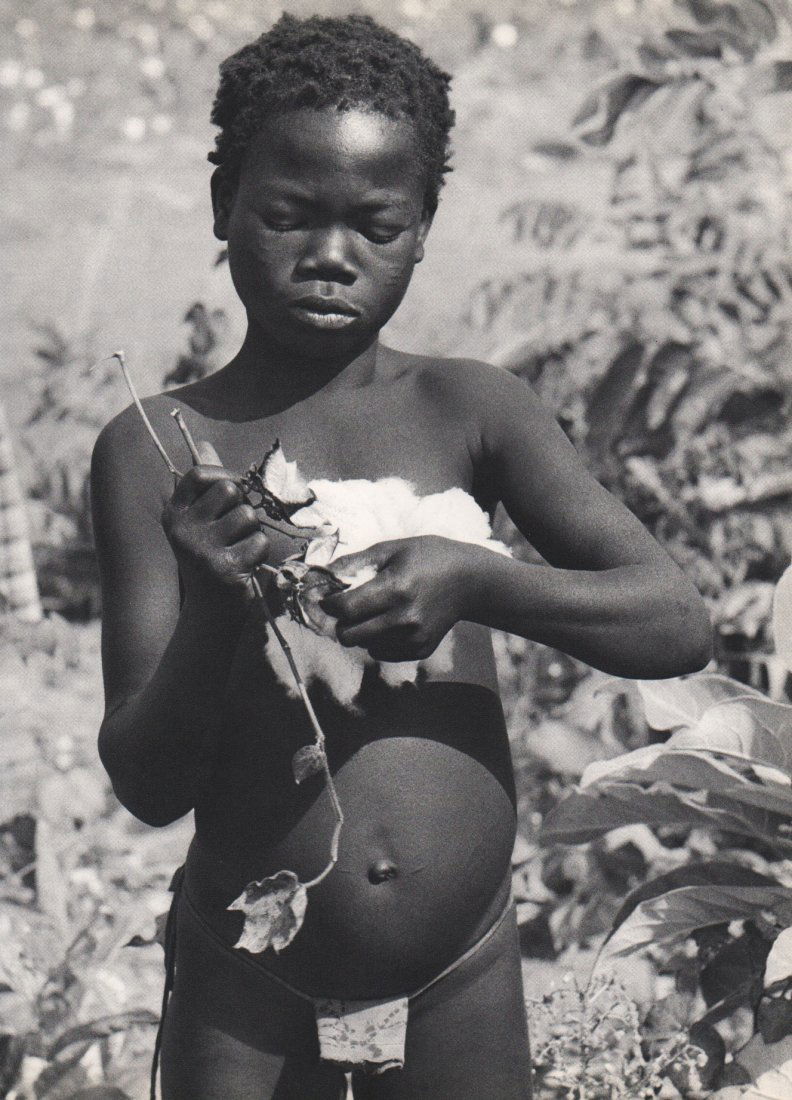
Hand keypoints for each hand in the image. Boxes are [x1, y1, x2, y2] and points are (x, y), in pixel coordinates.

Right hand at [161, 441, 268, 600]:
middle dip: (243, 505)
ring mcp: (202, 550)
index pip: (198, 474)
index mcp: (174, 515)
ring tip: (240, 548)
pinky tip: (245, 565)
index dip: (224, 474)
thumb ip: (205, 487)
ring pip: (247, 515)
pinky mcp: (226, 568)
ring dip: (253, 531)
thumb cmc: (209, 559)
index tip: (236, 489)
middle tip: (238, 527)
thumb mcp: (198, 523)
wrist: (209, 613)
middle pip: (229, 491)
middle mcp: (182, 530)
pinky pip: (259, 542)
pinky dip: (260, 552)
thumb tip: (205, 443)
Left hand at [321, 536, 471, 661]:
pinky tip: (392, 622)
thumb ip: (354, 562)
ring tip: (375, 612)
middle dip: (341, 622)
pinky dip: (379, 640)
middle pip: (349, 635)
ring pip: (363, 646)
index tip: (329, 598)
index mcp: (394, 589)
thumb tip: (321, 574)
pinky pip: (382, 653)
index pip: (344, 609)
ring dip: (360, 631)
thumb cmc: (428, 558)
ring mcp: (413, 638)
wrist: (469, 581)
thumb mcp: (392, 549)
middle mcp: (403, 618)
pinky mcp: (420, 650)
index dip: (329, 604)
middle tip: (349, 608)